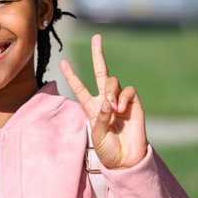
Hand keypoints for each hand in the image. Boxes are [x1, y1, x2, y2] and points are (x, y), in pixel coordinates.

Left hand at [59, 34, 147, 168]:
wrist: (126, 160)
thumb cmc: (108, 150)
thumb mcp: (97, 135)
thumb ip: (100, 118)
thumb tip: (108, 102)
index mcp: (91, 108)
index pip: (80, 88)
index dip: (72, 76)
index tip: (62, 63)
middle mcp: (105, 100)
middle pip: (101, 72)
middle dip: (98, 55)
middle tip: (96, 37)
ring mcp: (120, 101)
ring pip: (113, 81)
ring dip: (110, 92)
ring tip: (112, 109)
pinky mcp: (134, 104)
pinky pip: (128, 91)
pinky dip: (123, 98)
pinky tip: (121, 110)